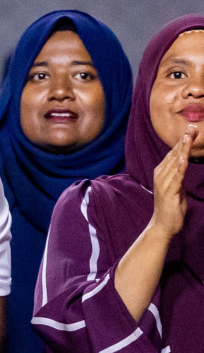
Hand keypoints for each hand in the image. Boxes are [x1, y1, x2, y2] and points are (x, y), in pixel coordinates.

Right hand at [152, 123, 195, 239]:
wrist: (163, 226)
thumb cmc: (170, 208)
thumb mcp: (177, 187)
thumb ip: (178, 175)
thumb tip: (183, 165)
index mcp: (162, 173)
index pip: (173, 154)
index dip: (182, 141)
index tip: (189, 129)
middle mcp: (161, 175)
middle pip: (174, 154)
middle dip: (183, 140)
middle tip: (191, 127)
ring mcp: (164, 183)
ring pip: (175, 162)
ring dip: (183, 149)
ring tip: (189, 137)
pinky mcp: (169, 192)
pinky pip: (176, 177)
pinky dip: (180, 167)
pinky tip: (184, 158)